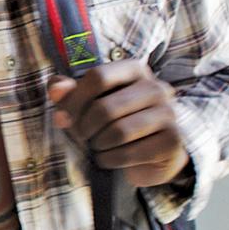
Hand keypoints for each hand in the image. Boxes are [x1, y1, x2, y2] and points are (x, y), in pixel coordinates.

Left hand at [47, 59, 189, 188]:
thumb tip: (56, 90)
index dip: (74, 100)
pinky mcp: (172, 141)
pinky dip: (111, 159)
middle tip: (81, 136)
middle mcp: (156, 87)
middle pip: (106, 107)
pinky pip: (131, 152)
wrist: (151, 153)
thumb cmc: (115, 120)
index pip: (98, 77)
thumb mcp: (90, 101)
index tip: (62, 117)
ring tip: (97, 146)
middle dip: (85, 127)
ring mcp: (168, 114)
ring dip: (99, 145)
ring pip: (119, 132)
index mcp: (135, 69)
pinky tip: (108, 158)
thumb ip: (69, 91)